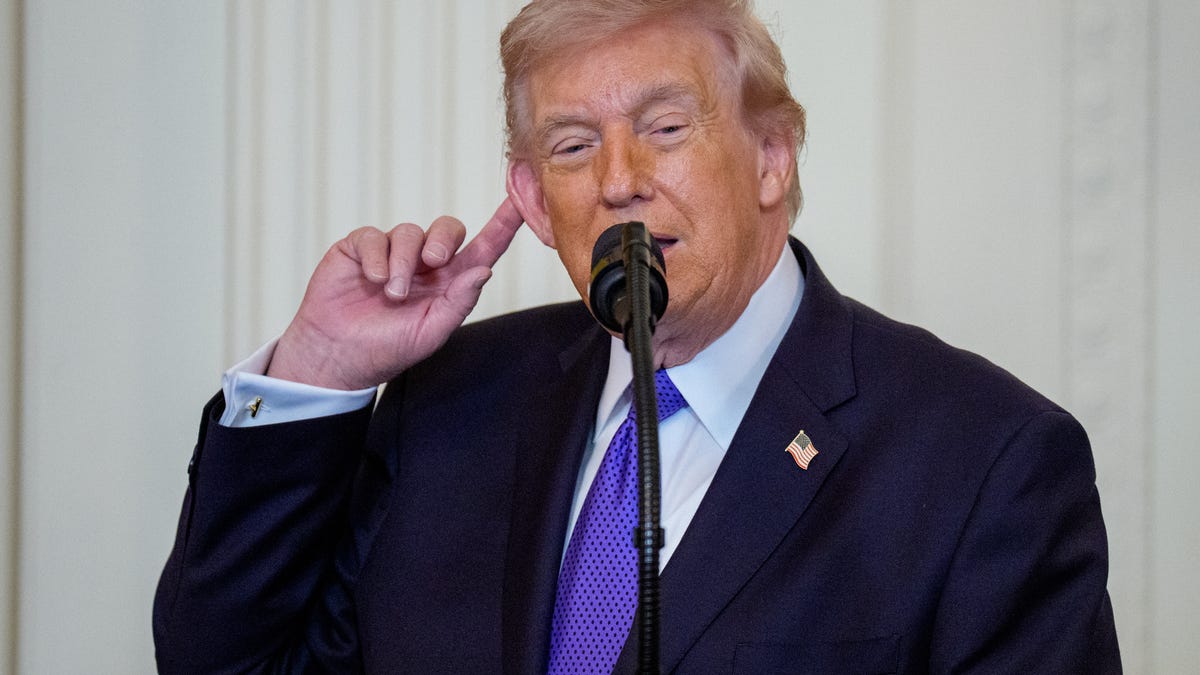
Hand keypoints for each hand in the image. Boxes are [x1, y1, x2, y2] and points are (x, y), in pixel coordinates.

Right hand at [267, 199, 524, 389]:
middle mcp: (423, 263)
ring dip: (403, 262)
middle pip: (447, 229)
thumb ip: (460, 301)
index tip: (521, 203)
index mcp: (448, 283)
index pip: (482, 248)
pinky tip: (372, 280)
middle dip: (444, 239)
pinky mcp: (360, 249)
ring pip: (409, 232)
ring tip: (392, 294)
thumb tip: (484, 270)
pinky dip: (376, 257)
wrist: (338, 356)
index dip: (502, 226)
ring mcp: (391, 253)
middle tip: (434, 261)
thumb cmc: (387, 349)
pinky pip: (374, 236)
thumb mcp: (431, 332)